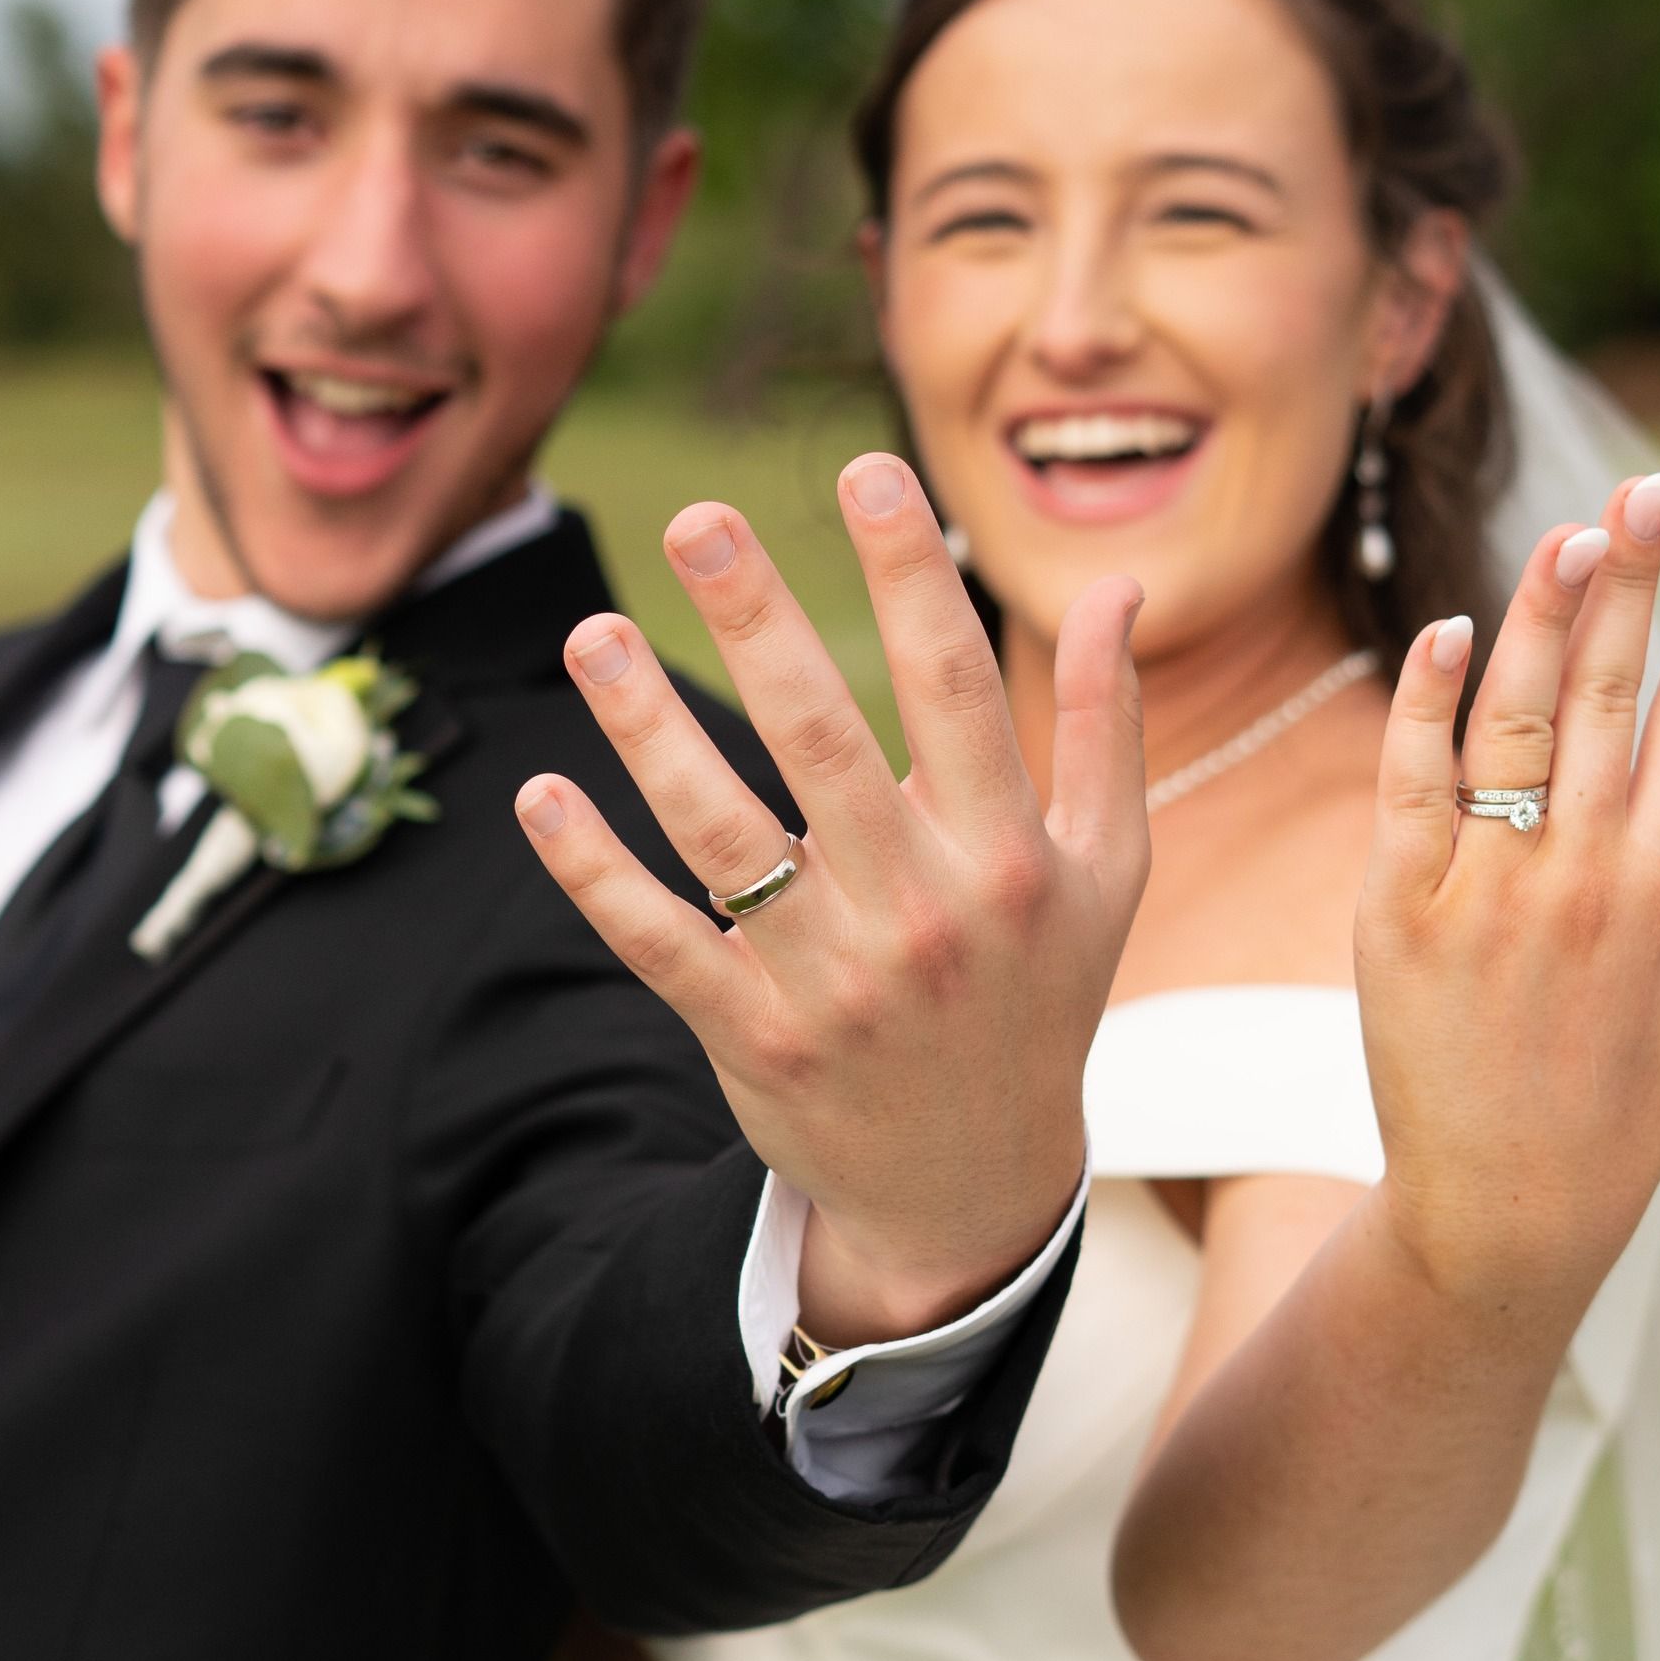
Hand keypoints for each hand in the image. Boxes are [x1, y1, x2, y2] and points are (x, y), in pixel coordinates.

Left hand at [515, 452, 1145, 1345]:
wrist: (972, 1190)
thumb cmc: (1037, 997)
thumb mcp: (1104, 871)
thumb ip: (1104, 725)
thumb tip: (1117, 584)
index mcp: (1009, 855)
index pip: (954, 688)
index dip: (910, 576)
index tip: (865, 470)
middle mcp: (921, 912)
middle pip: (824, 742)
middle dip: (758, 622)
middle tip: (695, 519)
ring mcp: (830, 980)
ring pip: (723, 836)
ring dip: (648, 731)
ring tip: (590, 635)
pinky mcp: (751, 1036)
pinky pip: (658, 941)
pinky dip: (595, 871)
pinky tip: (541, 793)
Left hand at [1358, 471, 1659, 1335]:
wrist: (1502, 1211)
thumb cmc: (1627, 1116)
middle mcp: (1582, 878)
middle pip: (1613, 697)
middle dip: (1637, 580)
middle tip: (1653, 483)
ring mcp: (1485, 892)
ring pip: (1513, 725)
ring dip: (1542, 620)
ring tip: (1572, 532)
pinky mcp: (1397, 913)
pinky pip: (1409, 787)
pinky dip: (1423, 707)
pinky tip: (1445, 632)